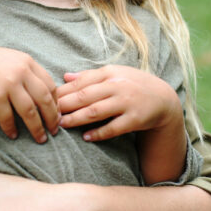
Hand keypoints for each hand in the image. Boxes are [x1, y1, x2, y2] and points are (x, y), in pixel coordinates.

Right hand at [0, 46, 58, 142]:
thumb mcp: (8, 60)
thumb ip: (25, 70)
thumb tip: (44, 91)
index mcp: (26, 61)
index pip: (50, 84)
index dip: (56, 102)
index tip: (57, 114)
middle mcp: (20, 71)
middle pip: (45, 99)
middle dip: (52, 117)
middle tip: (55, 130)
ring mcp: (8, 83)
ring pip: (30, 111)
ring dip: (37, 128)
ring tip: (40, 138)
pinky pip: (9, 118)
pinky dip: (12, 128)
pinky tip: (13, 135)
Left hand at [57, 65, 182, 140]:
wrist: (163, 99)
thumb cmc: (133, 85)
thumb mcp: (114, 74)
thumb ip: (90, 76)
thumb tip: (65, 76)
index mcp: (110, 73)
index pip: (81, 82)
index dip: (63, 92)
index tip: (47, 101)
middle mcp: (117, 86)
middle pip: (85, 96)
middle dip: (65, 105)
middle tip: (49, 114)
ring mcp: (127, 102)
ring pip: (96, 111)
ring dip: (76, 119)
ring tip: (62, 125)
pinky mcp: (135, 119)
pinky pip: (113, 128)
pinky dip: (99, 133)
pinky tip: (86, 137)